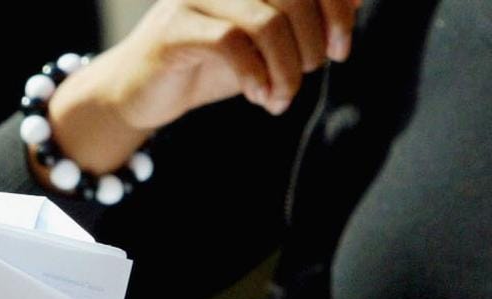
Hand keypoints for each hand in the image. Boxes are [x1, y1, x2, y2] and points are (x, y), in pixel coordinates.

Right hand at [47, 0, 358, 173]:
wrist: (137, 95)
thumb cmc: (204, 66)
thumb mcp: (263, 44)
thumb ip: (303, 21)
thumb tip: (354, 3)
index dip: (337, 9)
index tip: (341, 49)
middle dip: (313, 44)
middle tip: (306, 77)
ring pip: (267, 21)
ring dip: (285, 69)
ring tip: (279, 98)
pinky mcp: (174, 29)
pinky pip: (231, 43)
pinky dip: (255, 75)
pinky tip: (258, 97)